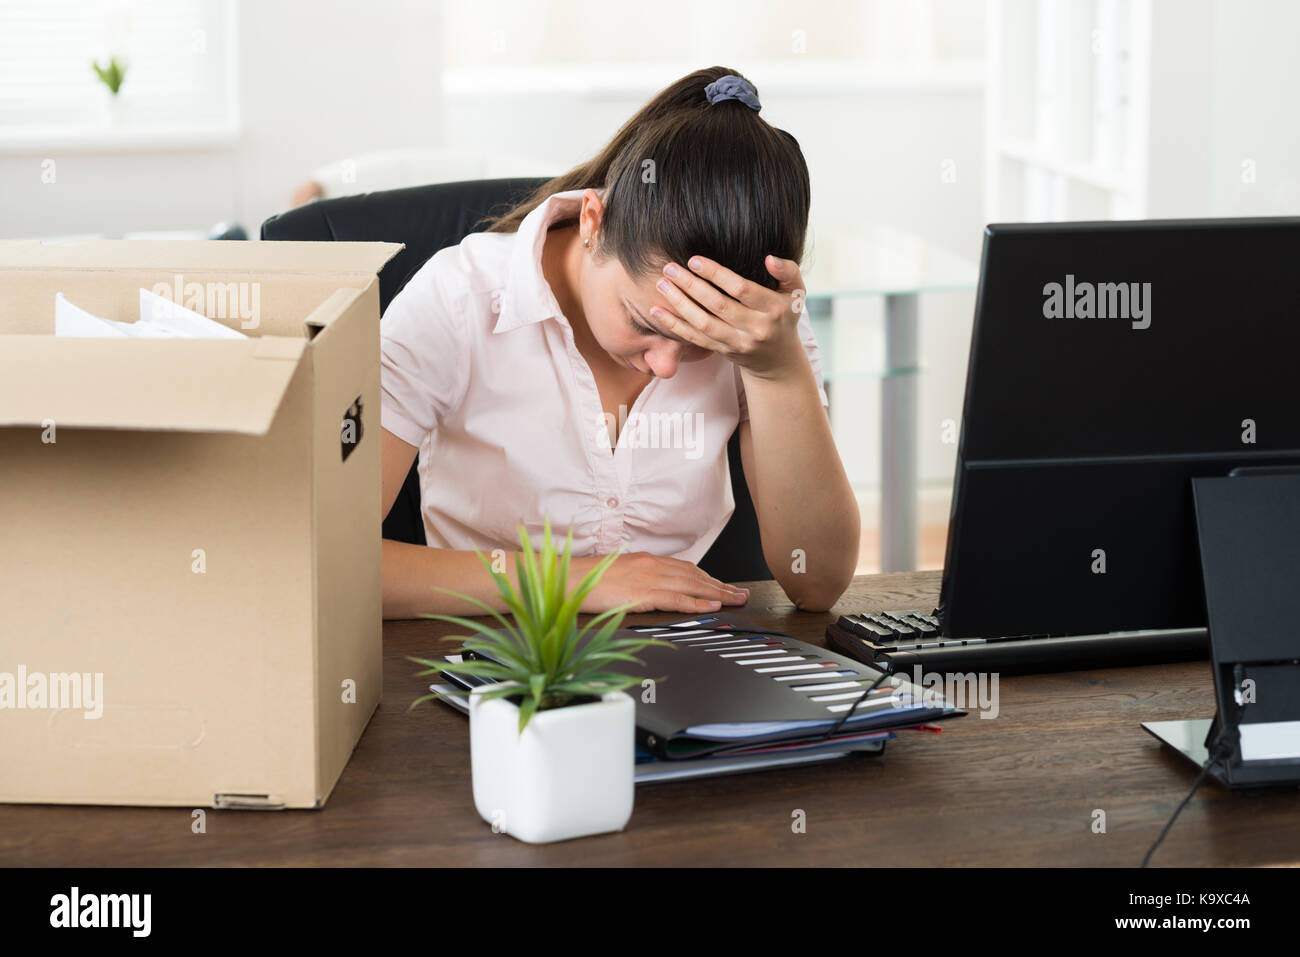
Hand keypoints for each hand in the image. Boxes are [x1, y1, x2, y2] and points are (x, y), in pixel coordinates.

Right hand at [572, 551, 749, 613]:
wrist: (566, 578)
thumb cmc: (586, 580)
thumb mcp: (617, 576)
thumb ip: (637, 581)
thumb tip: (650, 591)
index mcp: (646, 561)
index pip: (685, 569)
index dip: (708, 578)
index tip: (724, 586)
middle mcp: (651, 565)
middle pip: (695, 575)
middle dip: (721, 585)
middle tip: (741, 594)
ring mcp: (648, 578)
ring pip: (692, 585)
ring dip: (718, 593)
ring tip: (736, 600)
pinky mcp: (642, 593)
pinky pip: (676, 598)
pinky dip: (697, 602)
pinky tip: (712, 606)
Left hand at [651, 254, 807, 379]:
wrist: (778, 360)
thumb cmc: (784, 315)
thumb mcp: (796, 293)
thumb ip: (788, 271)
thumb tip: (769, 258)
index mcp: (774, 309)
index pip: (741, 289)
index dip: (716, 274)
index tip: (694, 260)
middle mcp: (757, 328)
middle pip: (718, 305)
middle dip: (691, 285)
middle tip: (669, 268)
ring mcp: (739, 343)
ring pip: (704, 324)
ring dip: (679, 304)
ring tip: (661, 285)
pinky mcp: (724, 352)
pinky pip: (696, 339)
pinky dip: (675, 326)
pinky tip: (657, 311)